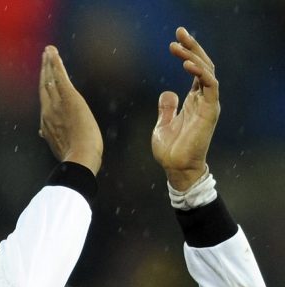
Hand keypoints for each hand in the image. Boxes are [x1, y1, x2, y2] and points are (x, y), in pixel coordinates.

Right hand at [38, 46, 102, 174]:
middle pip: (44, 86)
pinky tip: (52, 53)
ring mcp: (57, 104)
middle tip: (44, 56)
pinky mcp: (69, 97)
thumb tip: (41, 132)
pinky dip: (55, 64)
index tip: (44, 77)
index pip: (44, 101)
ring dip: (49, 63)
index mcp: (46, 123)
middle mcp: (48, 111)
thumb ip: (50, 136)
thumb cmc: (73, 156)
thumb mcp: (58, 146)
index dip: (44, 87)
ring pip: (50, 79)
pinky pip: (60, 77)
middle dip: (44, 70)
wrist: (79, 158)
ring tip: (49, 50)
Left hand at [152, 26, 219, 190]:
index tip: (175, 39)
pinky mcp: (209, 110)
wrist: (176, 169)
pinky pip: (209, 85)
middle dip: (192, 47)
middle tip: (179, 32)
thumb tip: (167, 93)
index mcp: (194, 100)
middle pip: (202, 65)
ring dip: (193, 56)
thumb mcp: (163, 125)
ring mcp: (208, 103)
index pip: (195, 69)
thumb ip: (167, 108)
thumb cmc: (171, 151)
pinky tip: (187, 64)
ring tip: (178, 45)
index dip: (188, 53)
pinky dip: (200, 73)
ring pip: (207, 71)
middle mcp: (204, 98)